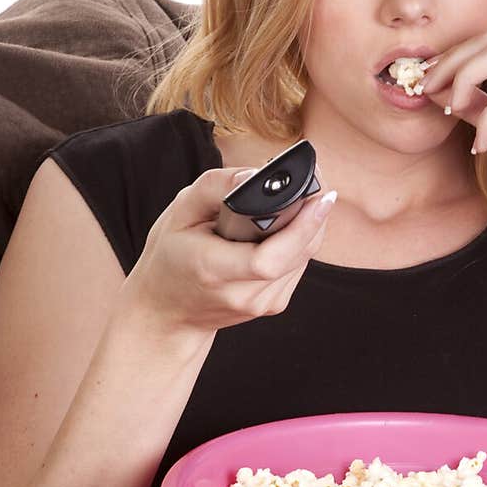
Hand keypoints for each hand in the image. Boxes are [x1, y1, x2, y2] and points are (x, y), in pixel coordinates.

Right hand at [123, 164, 335, 338]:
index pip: (269, 258)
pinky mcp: (274, 304)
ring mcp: (262, 304)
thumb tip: (256, 175)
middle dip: (313, 214)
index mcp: (214, 271)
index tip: (319, 197)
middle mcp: (243, 295)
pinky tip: (291, 224)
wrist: (167, 311)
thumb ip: (215, 188)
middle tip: (317, 183)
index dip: (301, 226)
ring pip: (304, 258)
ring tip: (306, 196)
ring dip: (311, 226)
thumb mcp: (180, 212)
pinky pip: (298, 266)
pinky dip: (300, 241)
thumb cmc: (169, 257)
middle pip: (297, 253)